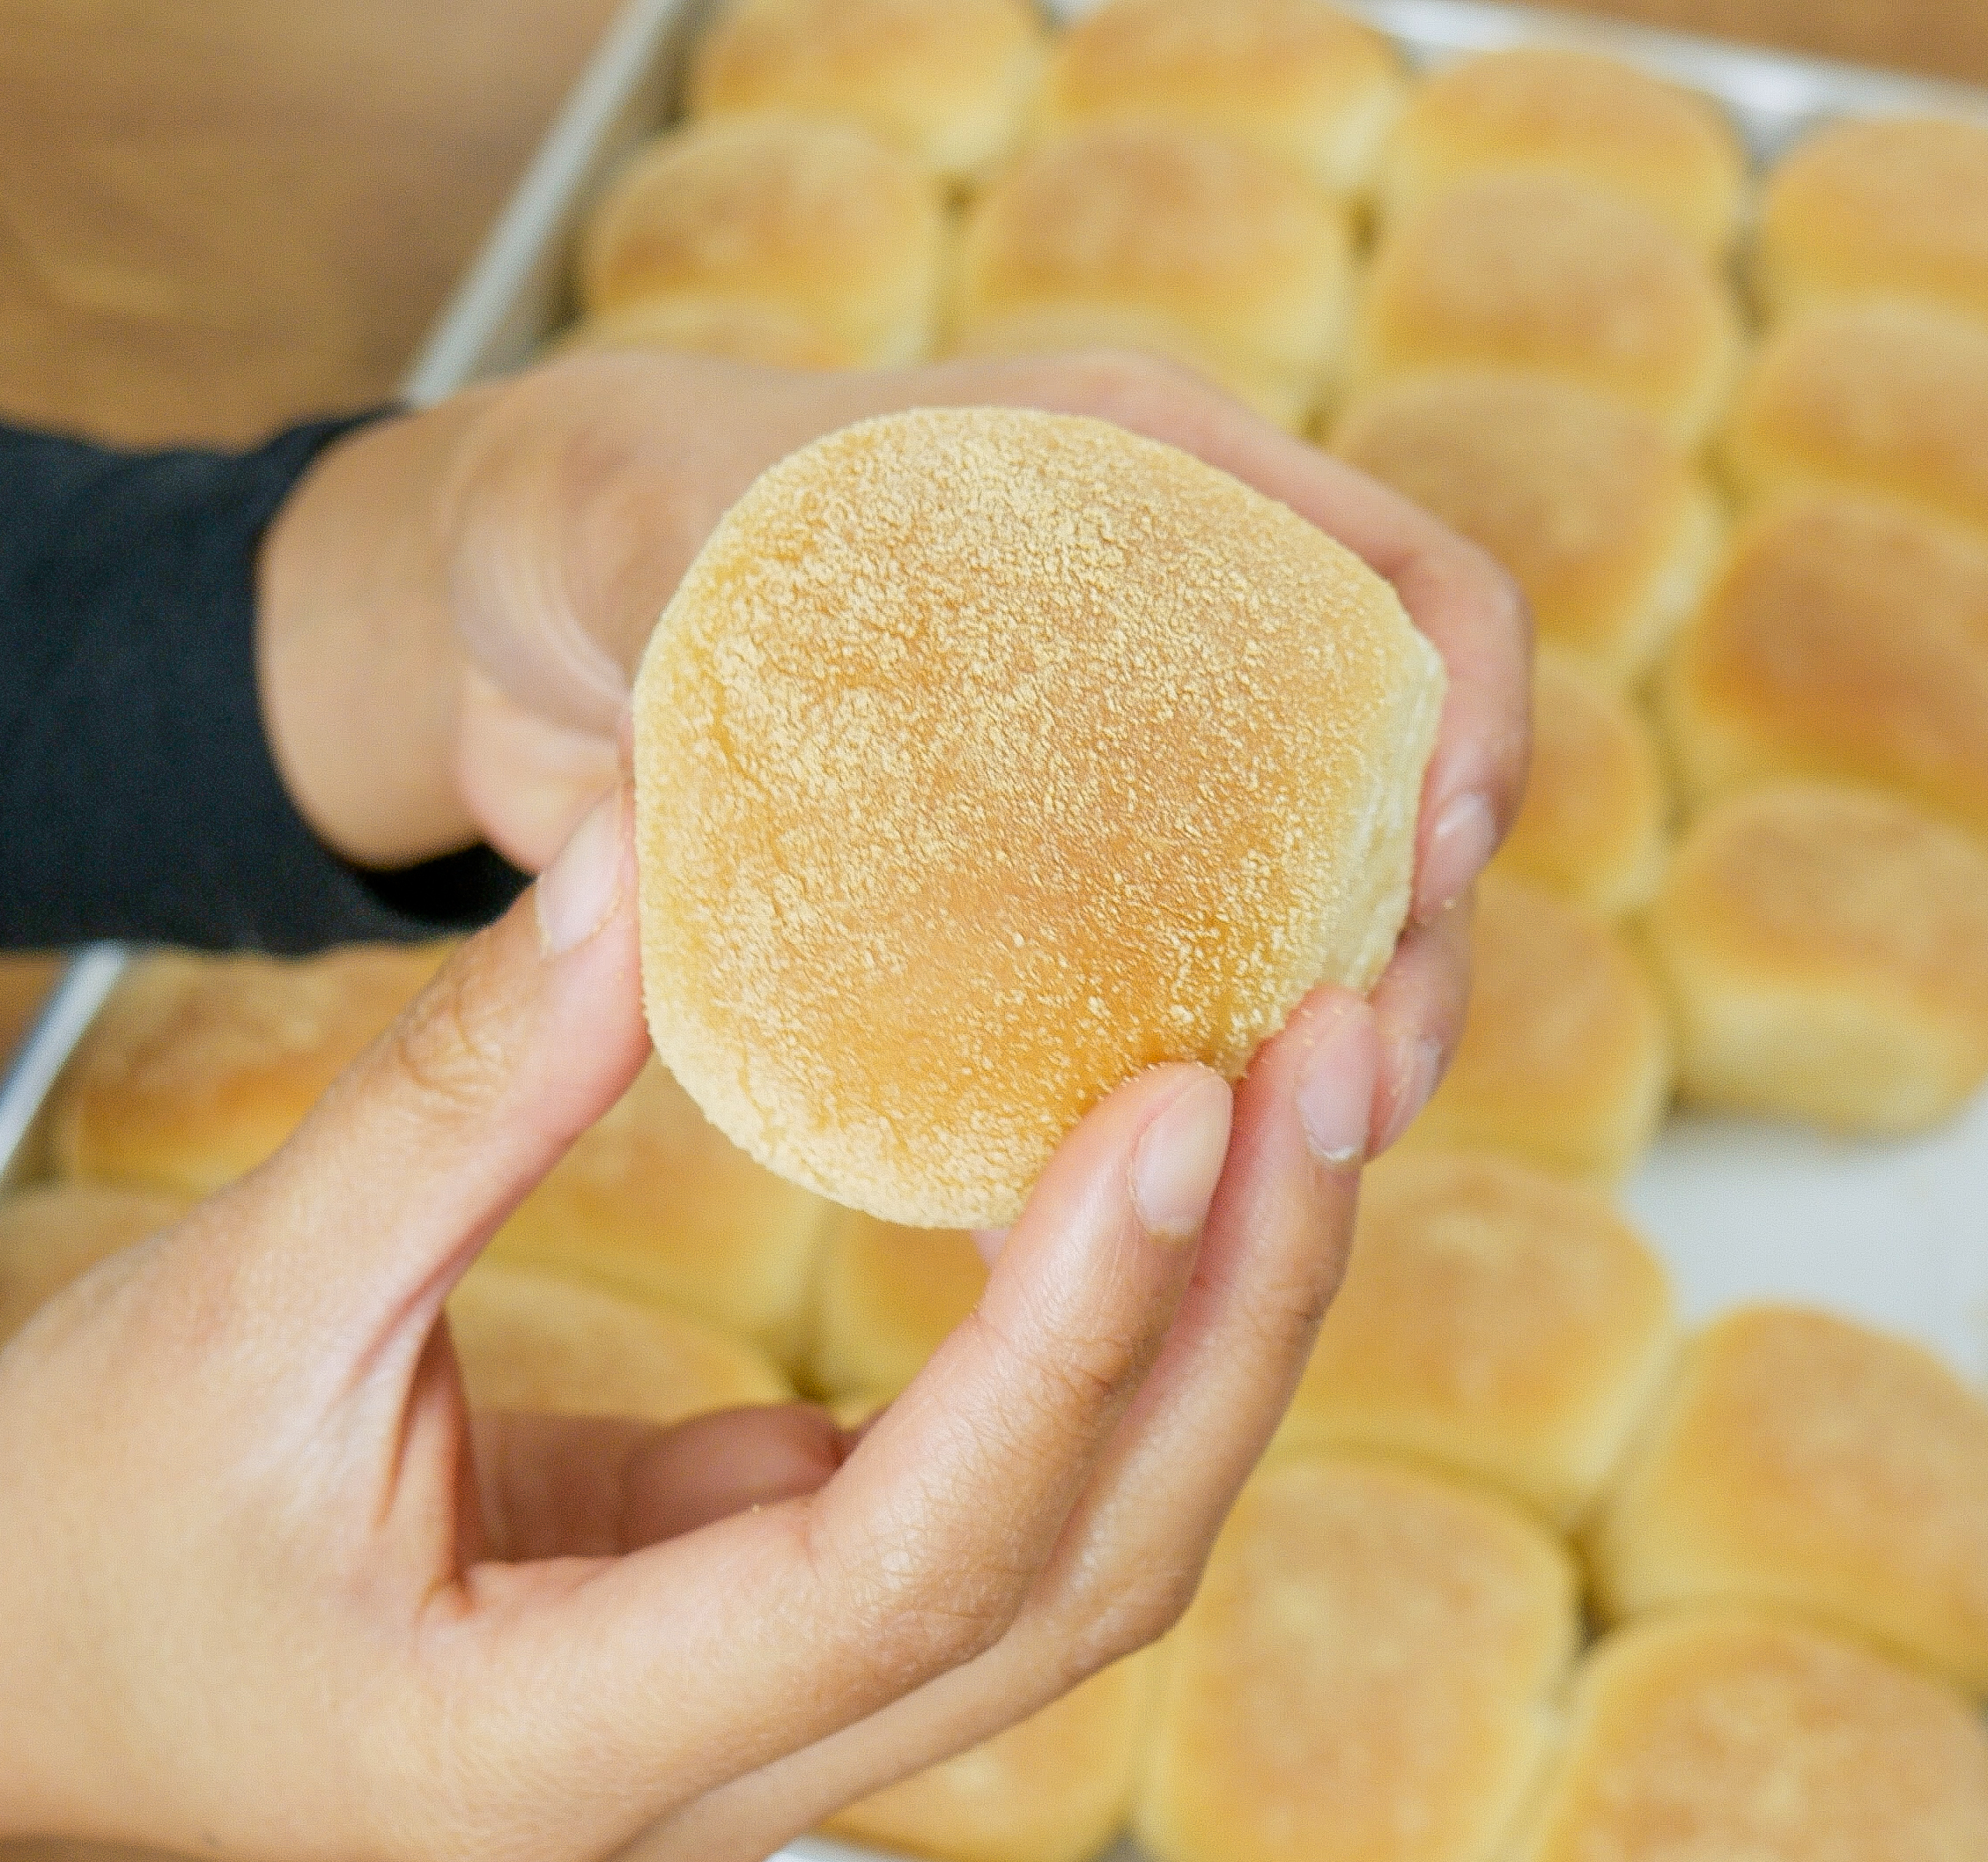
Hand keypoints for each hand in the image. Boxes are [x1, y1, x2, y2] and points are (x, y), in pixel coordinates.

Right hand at [0, 790, 1384, 1861]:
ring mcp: (754, 1748)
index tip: (1183, 1101)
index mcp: (552, 1753)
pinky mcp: (764, 1652)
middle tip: (1334, 1045)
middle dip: (1227, 1321)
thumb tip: (664, 848)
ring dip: (1199, 1333)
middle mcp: (702, 1797)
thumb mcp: (235, 1303)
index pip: (905, 1561)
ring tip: (1294, 1081)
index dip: (1071, 1333)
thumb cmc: (70, 1522)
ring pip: (1071, 1564)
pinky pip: (993, 1512)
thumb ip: (460, 1093)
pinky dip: (1092, 1348)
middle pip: (1074, 1582)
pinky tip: (1148, 1168)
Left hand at [259, 349, 1529, 1151]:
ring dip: (1297, 1076)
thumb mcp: (649, 518)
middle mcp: (1181, 647)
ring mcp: (1125, 801)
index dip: (1467, 716)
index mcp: (1153, 492)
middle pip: (1388, 810)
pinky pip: (1137, 1041)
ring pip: (1291, 949)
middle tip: (1358, 1089)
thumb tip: (706, 815)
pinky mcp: (1042, 929)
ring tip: (1254, 1191)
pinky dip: (1130, 1141)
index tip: (1442, 854)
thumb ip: (706, 612)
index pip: (1407, 588)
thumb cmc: (601, 509)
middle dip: (1410, 958)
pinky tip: (1076, 1242)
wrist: (521, 616)